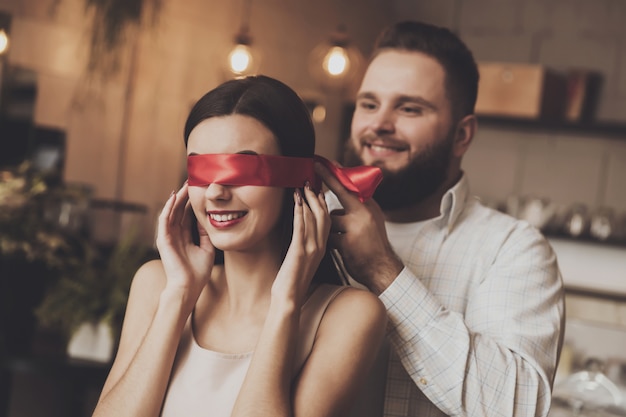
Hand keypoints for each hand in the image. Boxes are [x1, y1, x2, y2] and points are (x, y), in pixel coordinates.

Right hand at [155, 183, 214, 309]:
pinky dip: (168, 208)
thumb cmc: (198, 272)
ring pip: (171, 212)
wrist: (189, 288)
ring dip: (177, 198)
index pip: (187, 215)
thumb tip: (208, 219)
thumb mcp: (207, 249)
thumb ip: (205, 234)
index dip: (192, 202)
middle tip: (192, 181)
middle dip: (185, 196)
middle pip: (179, 210)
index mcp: (184, 237)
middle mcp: (175, 235)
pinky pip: (164, 220)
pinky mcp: (163, 240)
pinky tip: (174, 197)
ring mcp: (168, 237)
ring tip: (184, 185)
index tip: (199, 190)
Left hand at [271, 184, 329, 306]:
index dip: (323, 204)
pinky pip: (301, 227)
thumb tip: (300, 235)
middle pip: (323, 215)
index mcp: (321, 248)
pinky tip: (296, 201)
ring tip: (302, 186)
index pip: (326, 221)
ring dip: (307, 200)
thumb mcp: (302, 260)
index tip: (318, 190)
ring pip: (314, 218)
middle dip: (316, 197)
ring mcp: (311, 249)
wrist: (290, 298)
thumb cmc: (292, 281)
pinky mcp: (300, 251)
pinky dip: (299, 212)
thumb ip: (304, 247)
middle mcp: (319, 247)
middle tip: (310, 182)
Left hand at [315, 162, 402, 293]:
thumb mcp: (373, 220)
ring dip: (329, 229)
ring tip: (342, 238)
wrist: (383, 268)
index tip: (323, 161)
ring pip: (330, 219)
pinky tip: (339, 249)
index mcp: (369, 206)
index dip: (335, 174)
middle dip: (327, 180)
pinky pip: (328, 236)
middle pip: (341, 193)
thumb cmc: (373, 244)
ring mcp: (356, 226)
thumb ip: (359, 207)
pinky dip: (330, 242)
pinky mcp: (347, 242)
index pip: (350, 186)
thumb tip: (346, 191)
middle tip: (313, 168)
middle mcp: (365, 212)